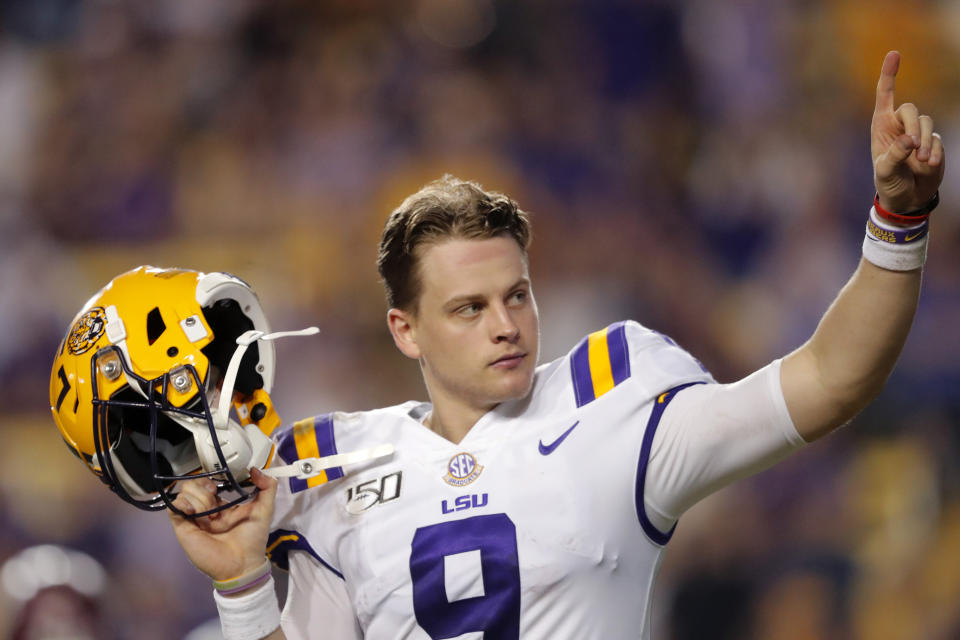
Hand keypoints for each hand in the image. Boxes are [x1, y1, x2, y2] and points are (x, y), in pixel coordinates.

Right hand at [168, 467, 277, 580]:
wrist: (242, 563)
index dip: (212, 479)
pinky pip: (173, 506)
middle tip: (214, 503)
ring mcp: (192, 518)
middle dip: (204, 489)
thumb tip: (255, 469)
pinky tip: (195, 513)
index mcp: (221, 505)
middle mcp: (204, 510)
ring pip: (184, 492)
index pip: (208, 482)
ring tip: (209, 515)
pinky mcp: (183, 527)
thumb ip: (267, 487)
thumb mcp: (265, 508)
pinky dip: (183, 504)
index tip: (220, 486)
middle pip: (194, 484)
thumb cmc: (252, 538)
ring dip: (198, 499)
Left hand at [871, 51, 944, 213]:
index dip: (889, 75)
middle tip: (913, 147)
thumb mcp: (885, 171)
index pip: (884, 96)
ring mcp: (918, 133)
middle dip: (913, 127)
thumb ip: (894, 155)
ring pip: (926, 123)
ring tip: (921, 162)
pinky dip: (935, 152)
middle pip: (911, 109)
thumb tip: (909, 141)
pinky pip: (937, 140)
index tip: (894, 53)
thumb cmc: (888, 182)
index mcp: (881, 127)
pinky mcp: (933, 143)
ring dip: (925, 142)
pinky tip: (928, 166)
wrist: (906, 198)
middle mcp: (899, 126)